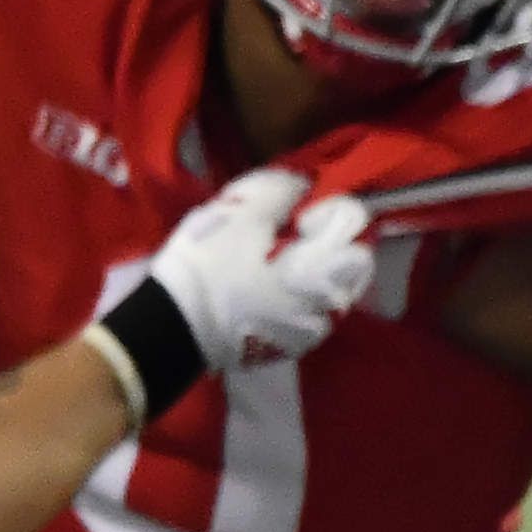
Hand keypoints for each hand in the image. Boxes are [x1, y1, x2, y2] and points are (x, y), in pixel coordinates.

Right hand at [143, 167, 373, 375]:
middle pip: (355, 258)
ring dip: (320, 269)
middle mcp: (332, 304)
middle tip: (292, 236)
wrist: (176, 324)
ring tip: (279, 263)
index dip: (328, 208)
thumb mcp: (239, 212)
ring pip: (338, 287)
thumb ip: (280, 190)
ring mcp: (317, 330)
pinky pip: (317, 311)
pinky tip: (273, 288)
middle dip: (331, 240)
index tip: (299, 216)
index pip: (354, 222)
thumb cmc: (208, 263)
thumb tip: (305, 184)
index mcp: (323, 269)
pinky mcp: (298, 346)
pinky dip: (305, 295)